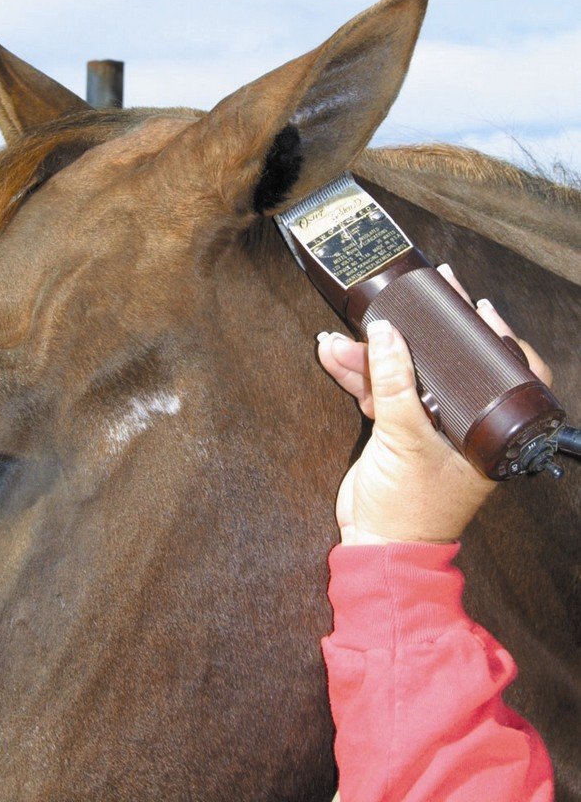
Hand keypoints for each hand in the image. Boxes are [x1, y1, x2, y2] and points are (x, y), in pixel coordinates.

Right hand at [317, 265, 552, 545]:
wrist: (377, 546)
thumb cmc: (412, 509)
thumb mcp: (405, 439)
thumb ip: (393, 383)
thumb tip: (386, 333)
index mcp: (485, 431)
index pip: (505, 373)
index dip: (494, 337)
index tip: (476, 306)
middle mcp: (461, 423)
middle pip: (447, 364)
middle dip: (419, 333)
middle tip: (414, 294)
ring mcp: (426, 425)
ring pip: (404, 374)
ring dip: (371, 356)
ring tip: (343, 339)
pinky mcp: (395, 430)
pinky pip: (379, 391)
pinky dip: (357, 375)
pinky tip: (334, 355)